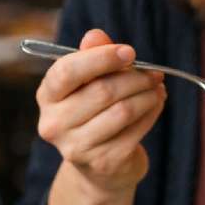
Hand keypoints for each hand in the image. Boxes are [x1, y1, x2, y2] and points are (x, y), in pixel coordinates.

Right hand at [35, 29, 165, 196]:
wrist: (99, 168)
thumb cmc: (94, 113)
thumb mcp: (89, 82)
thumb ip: (92, 56)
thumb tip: (96, 36)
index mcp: (47, 97)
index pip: (67, 71)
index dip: (101, 58)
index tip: (129, 52)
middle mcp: (55, 124)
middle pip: (102, 91)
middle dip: (135, 78)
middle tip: (154, 73)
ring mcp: (77, 147)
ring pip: (123, 111)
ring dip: (147, 95)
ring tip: (157, 88)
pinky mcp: (103, 163)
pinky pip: (136, 130)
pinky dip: (151, 113)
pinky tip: (156, 104)